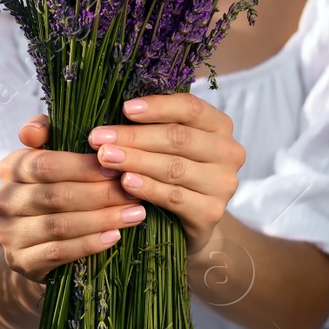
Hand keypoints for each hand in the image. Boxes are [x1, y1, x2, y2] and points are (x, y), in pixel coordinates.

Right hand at [0, 114, 148, 283]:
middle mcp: (3, 200)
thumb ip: (51, 137)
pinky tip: (114, 236)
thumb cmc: (55, 193)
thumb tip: (39, 127)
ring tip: (135, 213)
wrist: (37, 247)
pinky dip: (90, 243)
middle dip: (100, 193)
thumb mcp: (53, 162)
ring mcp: (9, 234)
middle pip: (56, 195)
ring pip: (60, 224)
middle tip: (134, 193)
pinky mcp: (20, 261)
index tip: (119, 167)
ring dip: (102, 218)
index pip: (46, 164)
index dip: (84, 166)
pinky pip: (59, 251)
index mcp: (10, 168)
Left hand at [87, 94, 244, 253]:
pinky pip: (174, 197)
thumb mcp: (171, 145)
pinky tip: (125, 183)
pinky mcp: (212, 212)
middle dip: (134, 136)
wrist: (192, 222)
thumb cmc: (176, 172)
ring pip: (174, 167)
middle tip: (99, 138)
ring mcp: (223, 184)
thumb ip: (153, 128)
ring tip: (105, 158)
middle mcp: (229, 152)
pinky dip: (147, 188)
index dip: (157, 107)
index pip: (190, 108)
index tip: (124, 108)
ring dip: (135, 161)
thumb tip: (112, 122)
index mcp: (219, 126)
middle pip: (178, 138)